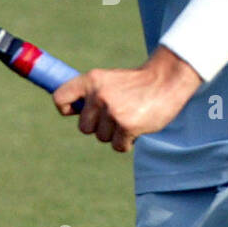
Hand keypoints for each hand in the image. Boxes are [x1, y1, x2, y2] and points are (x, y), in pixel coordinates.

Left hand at [52, 47, 201, 152]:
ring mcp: (112, 111)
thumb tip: (70, 111)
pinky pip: (118, 146)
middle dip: (99, 127)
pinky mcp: (127, 126)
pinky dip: (127, 142)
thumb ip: (91, 94)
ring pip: (102, 137)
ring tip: (130, 117)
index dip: (66, 109)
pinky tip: (137, 127)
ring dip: (115, 134)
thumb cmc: (137, 84)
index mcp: (91, 80)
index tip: (75, 112)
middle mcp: (99, 95)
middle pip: (84, 127)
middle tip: (117, 114)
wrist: (167, 81)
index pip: (60, 98)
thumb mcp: (109, 80)